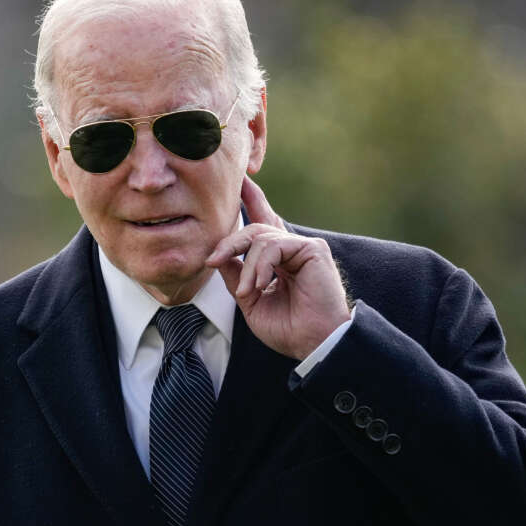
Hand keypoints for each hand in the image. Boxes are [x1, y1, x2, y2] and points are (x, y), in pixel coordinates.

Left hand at [206, 177, 351, 360]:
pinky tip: (263, 285)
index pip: (263, 224)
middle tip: (212, 259)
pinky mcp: (313, 249)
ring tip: (249, 292)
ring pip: (261, 237)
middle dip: (230, 241)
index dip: (252, 201)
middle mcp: (292, 249)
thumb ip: (236, 276)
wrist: (313, 344)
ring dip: (248, 267)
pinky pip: (275, 245)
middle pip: (255, 228)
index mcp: (279, 260)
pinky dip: (262, 265)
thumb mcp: (250, 301)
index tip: (241, 182)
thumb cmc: (288, 328)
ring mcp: (303, 247)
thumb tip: (218, 255)